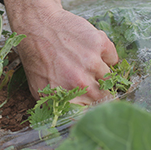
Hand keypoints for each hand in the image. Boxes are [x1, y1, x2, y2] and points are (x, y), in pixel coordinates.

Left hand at [3, 0, 117, 104]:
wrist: (37, 26)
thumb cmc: (38, 60)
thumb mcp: (41, 91)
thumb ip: (60, 108)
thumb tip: (77, 122)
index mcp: (66, 98)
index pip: (92, 114)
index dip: (95, 109)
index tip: (94, 105)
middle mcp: (80, 82)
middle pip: (106, 97)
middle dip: (101, 93)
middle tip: (92, 83)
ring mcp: (91, 62)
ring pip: (110, 77)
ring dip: (101, 73)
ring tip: (85, 64)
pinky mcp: (99, 43)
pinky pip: (113, 59)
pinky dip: (106, 56)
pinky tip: (90, 51)